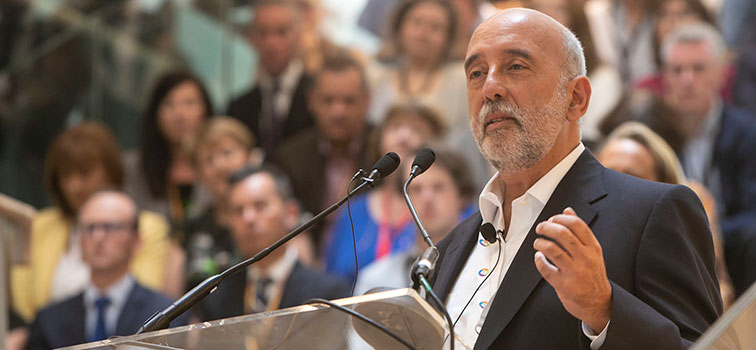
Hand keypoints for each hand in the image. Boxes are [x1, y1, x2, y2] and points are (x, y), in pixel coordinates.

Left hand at [533, 207, 611, 331]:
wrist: (599, 303)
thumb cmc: (593, 275)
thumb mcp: (592, 251)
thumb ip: (580, 231)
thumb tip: (568, 210)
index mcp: (593, 248)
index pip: (577, 225)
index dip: (560, 218)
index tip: (551, 219)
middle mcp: (585, 258)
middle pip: (563, 234)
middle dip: (547, 227)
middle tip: (540, 228)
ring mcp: (574, 272)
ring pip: (552, 249)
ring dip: (540, 243)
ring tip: (538, 243)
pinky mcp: (564, 284)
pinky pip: (545, 268)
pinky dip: (538, 261)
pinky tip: (538, 258)